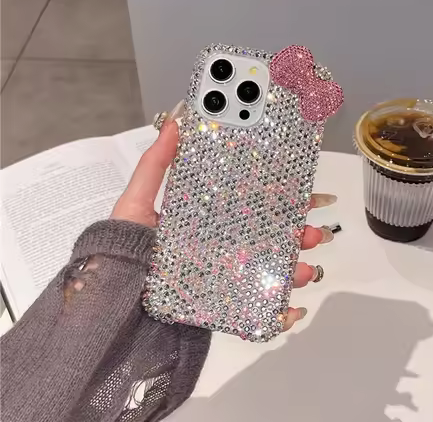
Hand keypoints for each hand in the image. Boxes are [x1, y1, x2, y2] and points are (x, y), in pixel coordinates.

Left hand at [111, 103, 336, 331]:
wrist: (116, 296)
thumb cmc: (127, 244)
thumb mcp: (138, 199)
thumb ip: (156, 164)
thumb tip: (176, 121)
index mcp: (210, 217)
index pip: (252, 203)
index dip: (280, 197)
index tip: (304, 191)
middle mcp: (222, 244)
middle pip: (269, 236)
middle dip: (297, 233)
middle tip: (314, 231)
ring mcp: (225, 274)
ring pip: (270, 270)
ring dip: (295, 269)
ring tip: (306, 269)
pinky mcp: (222, 302)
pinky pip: (256, 307)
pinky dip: (280, 311)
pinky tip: (294, 310)